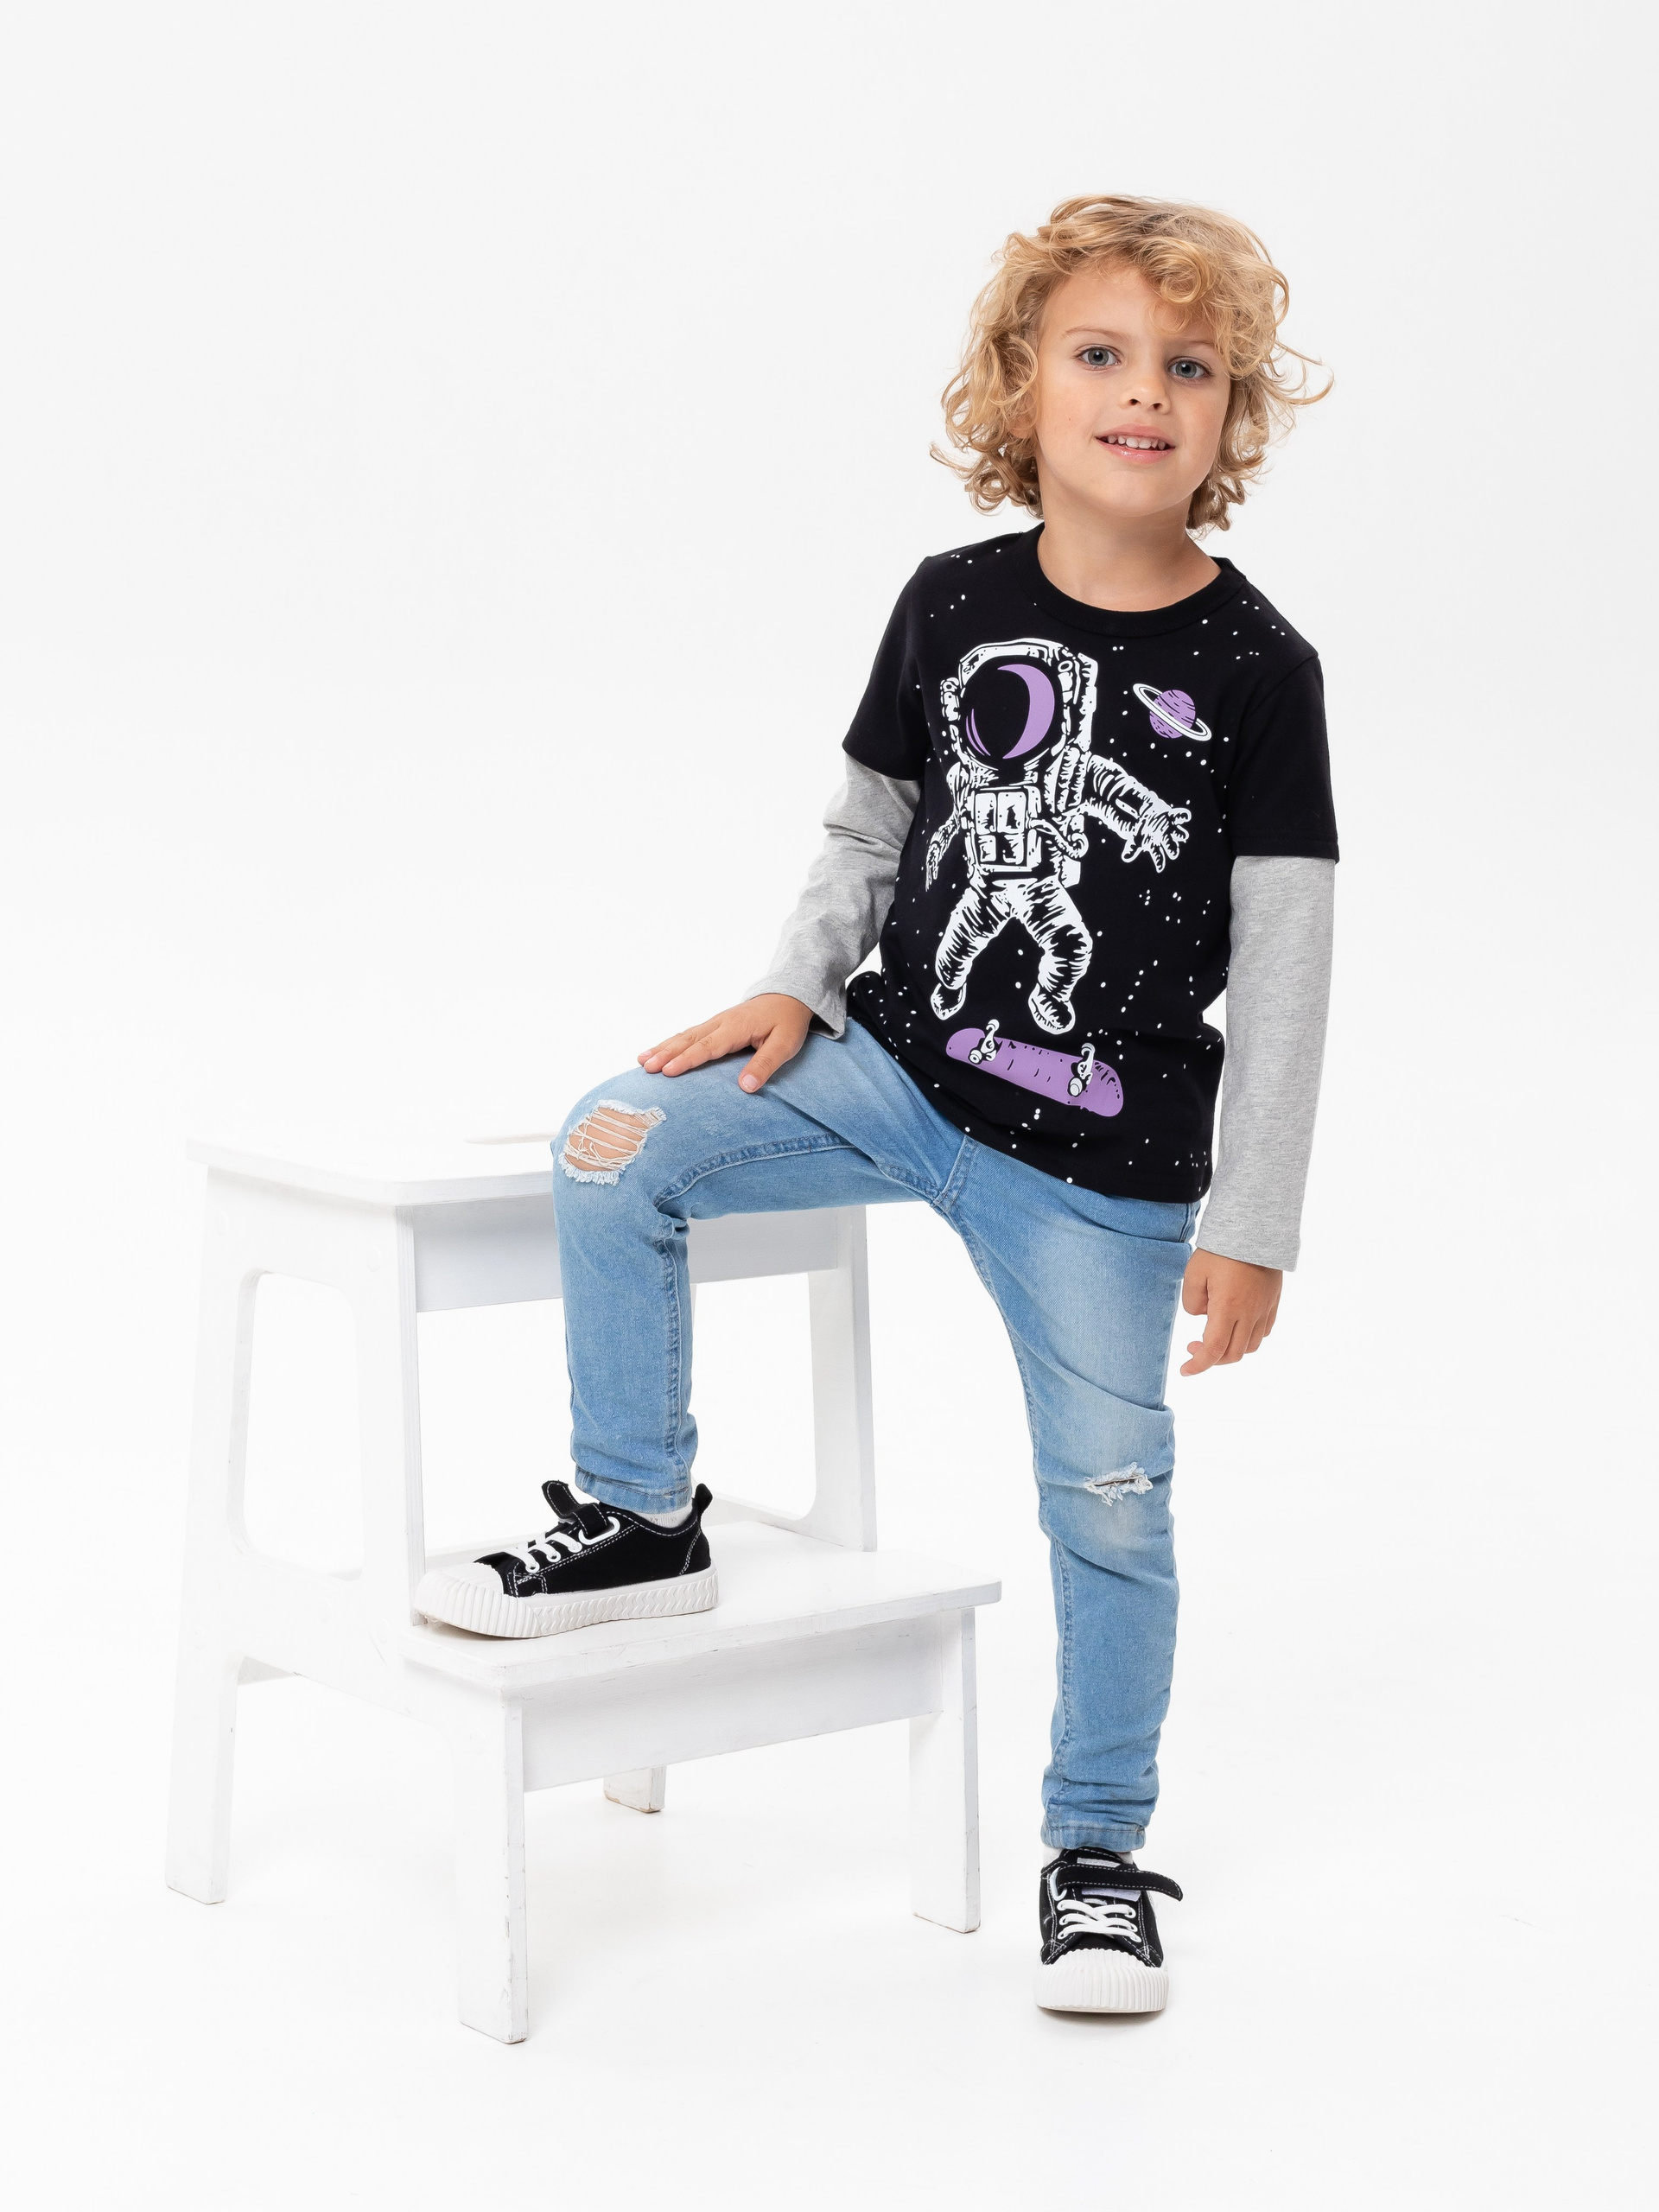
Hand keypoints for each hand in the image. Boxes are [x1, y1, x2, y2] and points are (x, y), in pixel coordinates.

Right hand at [638, 993, 813, 1093]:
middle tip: (646, 1067)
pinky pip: (688, 1034)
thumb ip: (765, 1065)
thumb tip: (746, 1087)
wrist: (789, 997)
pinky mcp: (715, 1025)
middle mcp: (721, 1023)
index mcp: (736, 1028)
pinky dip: (670, 1042)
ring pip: (684, 1035)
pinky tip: (657, 1051)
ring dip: (663, 1047)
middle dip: (666, 1053)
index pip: (707, 1046)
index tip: (667, 1071)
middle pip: (688, 1039)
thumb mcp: (785, 1044)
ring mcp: (716, 1022)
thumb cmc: (788, 1022)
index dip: (687, 1060)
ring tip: (641, 1060)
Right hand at [1124, 803, 1190, 873]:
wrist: (1149, 817)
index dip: (1159, 862)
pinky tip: (1186, 817)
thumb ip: (1131, 848)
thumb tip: (1125, 858)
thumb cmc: (1142, 832)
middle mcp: (1165, 838)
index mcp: (1155, 845)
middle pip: (1170, 846)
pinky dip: (1183, 816)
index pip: (1157, 855)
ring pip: (1178, 834)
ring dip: (1180, 834)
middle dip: (1172, 849)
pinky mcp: (1173, 817)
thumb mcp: (1135, 840)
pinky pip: (1179, 816)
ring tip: (1184, 836)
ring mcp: (1170, 828)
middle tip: (1174, 854)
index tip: (1160, 869)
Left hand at [1179, 1248, 1281, 1374]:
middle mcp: (1250, 1314)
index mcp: (1228, 1308)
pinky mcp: (1273, 1302)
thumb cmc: (1222, 1249)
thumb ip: (1192, 1302)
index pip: (1214, 1350)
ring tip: (1214, 1333)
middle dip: (1212, 1358)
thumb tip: (1202, 1316)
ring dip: (1231, 1349)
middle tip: (1193, 1345)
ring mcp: (1265, 1309)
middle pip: (1233, 1354)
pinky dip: (1248, 1336)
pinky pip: (1263, 1330)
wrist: (1256, 1229)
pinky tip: (1235, 1323)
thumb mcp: (1194, 1272)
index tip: (1185, 1370)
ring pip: (1250, 1345)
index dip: (1199, 1365)